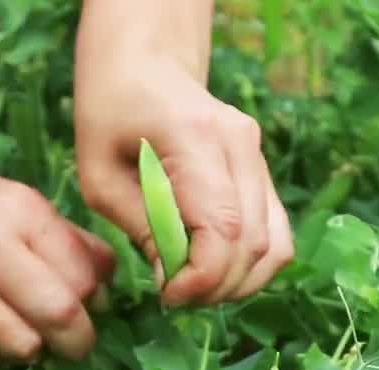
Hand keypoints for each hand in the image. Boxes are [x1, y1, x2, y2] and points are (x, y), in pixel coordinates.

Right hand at [0, 163, 114, 369]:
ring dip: (32, 347)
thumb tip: (106, 290)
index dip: (95, 301)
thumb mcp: (29, 207)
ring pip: (20, 348)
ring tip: (22, 327)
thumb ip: (75, 245)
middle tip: (74, 340)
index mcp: (19, 213)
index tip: (91, 306)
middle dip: (77, 340)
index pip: (80, 278)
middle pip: (56, 317)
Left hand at [73, 5, 292, 305]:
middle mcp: (242, 146)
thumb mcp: (100, 176)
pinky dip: (252, 267)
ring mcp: (260, 158)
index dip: (202, 277)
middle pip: (253, 243)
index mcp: (197, 138)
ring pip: (275, 246)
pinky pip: (277, 236)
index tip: (167, 293)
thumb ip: (141, 228)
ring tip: (194, 286)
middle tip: (173, 294)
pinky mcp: (264, 175)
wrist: (145, 67)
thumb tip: (175, 281)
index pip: (224, 228)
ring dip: (237, 283)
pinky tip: (215, 272)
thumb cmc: (111, 116)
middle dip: (215, 286)